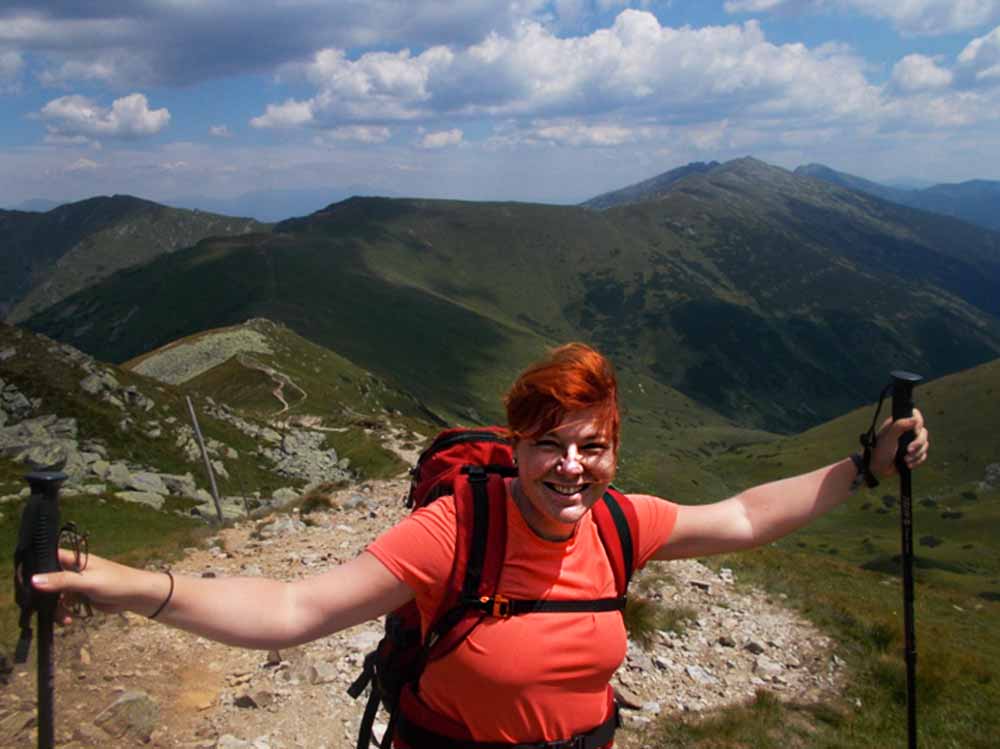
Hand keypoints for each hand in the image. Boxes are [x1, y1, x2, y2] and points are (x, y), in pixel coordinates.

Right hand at [30, 548, 164, 623]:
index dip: (32, 569)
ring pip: (52, 596)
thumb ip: (61, 581)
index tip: (24, 584)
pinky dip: (62, 613)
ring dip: (53, 608)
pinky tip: (68, 620)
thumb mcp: (87, 581)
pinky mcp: (78, 596)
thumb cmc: (116, 582)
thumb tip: (34, 580)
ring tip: (63, 617)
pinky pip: (62, 605)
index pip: (44, 558)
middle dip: (41, 595)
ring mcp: (74, 583)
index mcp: (72, 558)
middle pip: (45, 580)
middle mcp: (70, 568)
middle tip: (39, 608)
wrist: (136, 596)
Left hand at [870, 408, 928, 477]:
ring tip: (906, 460)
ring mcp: (910, 443)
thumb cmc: (880, 451)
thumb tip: (914, 419)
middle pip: (923, 432)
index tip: (915, 431)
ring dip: (917, 454)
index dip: (918, 423)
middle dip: (918, 443)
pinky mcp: (913, 453)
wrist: (878, 469)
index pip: (915, 416)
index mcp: (898, 424)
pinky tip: (908, 464)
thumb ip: (899, 426)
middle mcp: (906, 432)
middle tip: (908, 450)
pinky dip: (917, 460)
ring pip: (924, 444)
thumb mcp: (888, 437)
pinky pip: (923, 455)